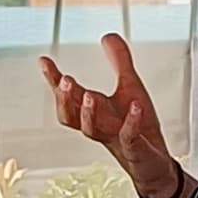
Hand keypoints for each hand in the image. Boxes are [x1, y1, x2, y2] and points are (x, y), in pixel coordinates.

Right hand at [40, 32, 181, 197]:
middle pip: (70, 116)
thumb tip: (107, 35)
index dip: (54, 80)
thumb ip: (119, 61)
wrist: (154, 162)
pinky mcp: (134, 149)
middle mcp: (99, 125)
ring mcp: (114, 138)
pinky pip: (129, 137)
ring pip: (92, 130)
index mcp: (94, 111)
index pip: (68, 95)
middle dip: (65, 99)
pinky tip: (136, 106)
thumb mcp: (130, 86)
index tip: (43, 61)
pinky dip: (131, 122)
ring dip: (88, 113)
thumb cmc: (137, 126)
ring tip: (90, 96)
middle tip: (65, 80)